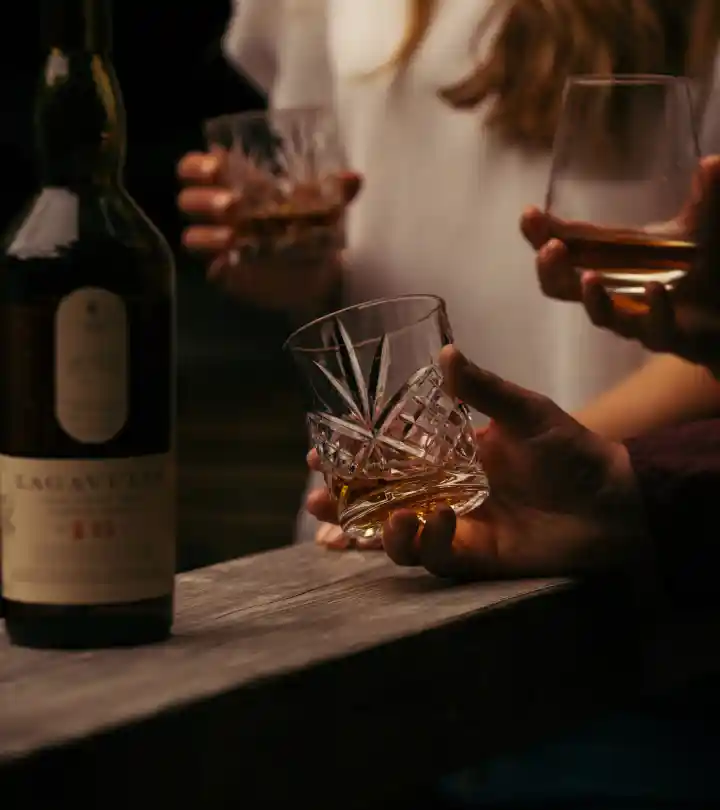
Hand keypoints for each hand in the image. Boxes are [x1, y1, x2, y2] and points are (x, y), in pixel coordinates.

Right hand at [177, 150, 361, 311]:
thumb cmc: (312, 227)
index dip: (196, 166)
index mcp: (235, 185)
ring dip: (206, 235)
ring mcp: (221, 245)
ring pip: (192, 237)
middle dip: (203, 200)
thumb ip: (337, 190)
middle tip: (232, 206)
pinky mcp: (228, 274)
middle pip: (188, 201)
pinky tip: (232, 265)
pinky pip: (212, 270)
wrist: (320, 273)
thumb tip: (355, 178)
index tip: (214, 167)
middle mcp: (221, 215)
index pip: (195, 169)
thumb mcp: (325, 206)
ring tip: (231, 238)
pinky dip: (219, 267)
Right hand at [307, 346, 648, 579]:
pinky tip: (439, 522)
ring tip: (365, 523)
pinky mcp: (475, 555)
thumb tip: (444, 354)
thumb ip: (482, 390)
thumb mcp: (525, 412)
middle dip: (344, 505)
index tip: (317, 453)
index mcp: (448, 456)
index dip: (351, 460)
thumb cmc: (571, 450)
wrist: (614, 500)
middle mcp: (444, 492)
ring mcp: (458, 526)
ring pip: (399, 536)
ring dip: (376, 533)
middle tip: (317, 500)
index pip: (387, 458)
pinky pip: (437, 555)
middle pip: (381, 503)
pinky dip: (429, 541)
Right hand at [521, 157, 719, 377]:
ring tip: (590, 277)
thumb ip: (704, 197)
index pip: (565, 247)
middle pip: (562, 288)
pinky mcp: (666, 337)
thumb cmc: (703, 267)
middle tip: (549, 249)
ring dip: (592, 298)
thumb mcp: (699, 226)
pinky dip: (654, 309)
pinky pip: (654, 329)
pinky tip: (654, 290)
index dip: (541, 234)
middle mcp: (613, 292)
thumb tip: (712, 160)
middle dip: (551, 270)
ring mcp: (636, 318)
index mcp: (609, 260)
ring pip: (600, 315)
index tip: (528, 215)